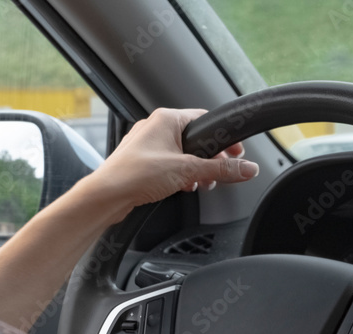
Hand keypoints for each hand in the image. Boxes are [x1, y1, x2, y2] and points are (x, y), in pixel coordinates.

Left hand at [82, 108, 259, 221]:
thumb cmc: (136, 174)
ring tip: (200, 183)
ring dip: (195, 169)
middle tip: (220, 172)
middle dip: (210, 159)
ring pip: (181, 153)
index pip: (205, 120)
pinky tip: (182, 187)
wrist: (106, 195)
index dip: (223, 139)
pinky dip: (179, 174)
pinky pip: (168, 163)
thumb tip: (247, 168)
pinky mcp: (141, 161)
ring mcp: (146, 144)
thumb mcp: (188, 171)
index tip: (236, 153)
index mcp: (166, 119)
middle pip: (195, 139)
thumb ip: (221, 169)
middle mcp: (155, 127)